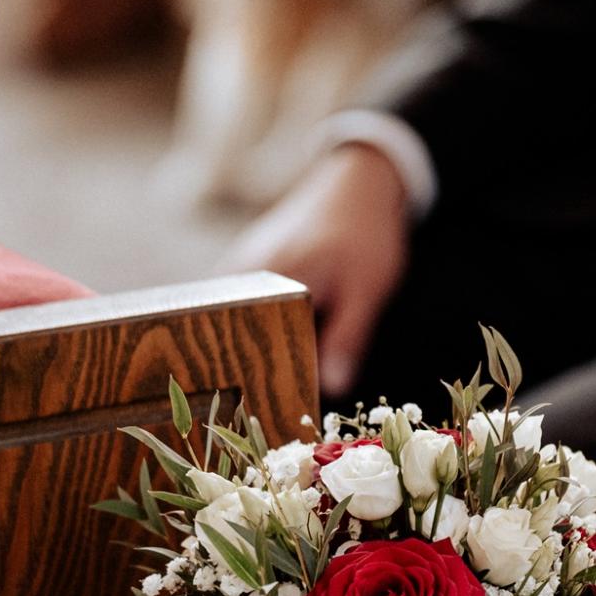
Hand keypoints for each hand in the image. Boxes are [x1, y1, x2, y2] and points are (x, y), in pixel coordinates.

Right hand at [223, 144, 410, 395]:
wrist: (360, 183)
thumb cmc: (367, 235)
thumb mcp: (367, 291)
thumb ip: (348, 338)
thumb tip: (332, 388)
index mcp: (266, 281)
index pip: (240, 344)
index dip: (248, 380)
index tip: (259, 412)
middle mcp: (238, 273)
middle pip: (228, 336)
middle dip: (243, 372)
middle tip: (256, 411)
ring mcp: (235, 267)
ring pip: (231, 323)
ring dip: (246, 351)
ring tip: (254, 392)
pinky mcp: (242, 267)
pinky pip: (237, 309)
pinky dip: (251, 330)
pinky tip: (266, 355)